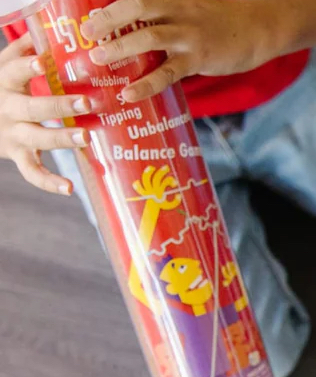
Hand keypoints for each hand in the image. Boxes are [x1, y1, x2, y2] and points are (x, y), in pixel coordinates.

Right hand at [0, 35, 89, 193]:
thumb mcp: (4, 68)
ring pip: (37, 138)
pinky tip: (70, 189)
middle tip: (87, 100)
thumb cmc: (3, 90)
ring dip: (62, 139)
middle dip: (59, 104)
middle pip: (33, 107)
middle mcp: (8, 110)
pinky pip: (32, 172)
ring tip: (86, 137)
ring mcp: (13, 135)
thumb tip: (41, 28)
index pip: (12, 71)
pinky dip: (49, 183)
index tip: (41, 60)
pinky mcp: (18, 156)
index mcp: (5, 84)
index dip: (24, 65)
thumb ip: (21, 50)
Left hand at [80, 0, 278, 102]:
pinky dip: (145, 84)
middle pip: (136, 7)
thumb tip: (142, 32)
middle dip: (108, 19)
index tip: (90, 17)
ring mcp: (189, 34)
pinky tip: (129, 94)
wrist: (261, 26)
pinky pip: (167, 73)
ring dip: (119, 47)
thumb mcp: (195, 7)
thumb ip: (171, 13)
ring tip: (98, 59)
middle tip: (87, 34)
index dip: (112, 7)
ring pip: (147, 36)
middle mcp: (179, 10)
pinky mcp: (199, 58)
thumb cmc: (225, 20)